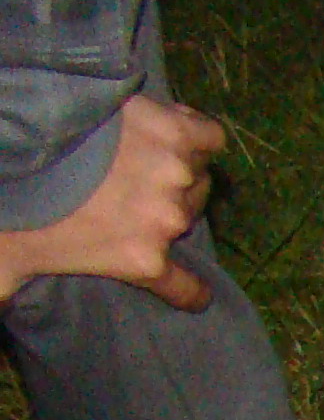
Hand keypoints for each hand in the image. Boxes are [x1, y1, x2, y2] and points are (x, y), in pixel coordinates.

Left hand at [0, 96, 225, 310]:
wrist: (17, 135)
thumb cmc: (14, 204)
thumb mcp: (8, 260)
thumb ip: (13, 287)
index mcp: (140, 258)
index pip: (186, 289)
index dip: (188, 290)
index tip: (190, 288)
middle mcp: (167, 219)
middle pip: (187, 218)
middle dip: (167, 208)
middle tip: (131, 191)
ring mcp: (174, 173)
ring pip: (196, 175)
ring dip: (178, 169)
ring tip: (146, 155)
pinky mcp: (173, 129)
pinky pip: (208, 135)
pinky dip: (198, 134)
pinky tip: (175, 129)